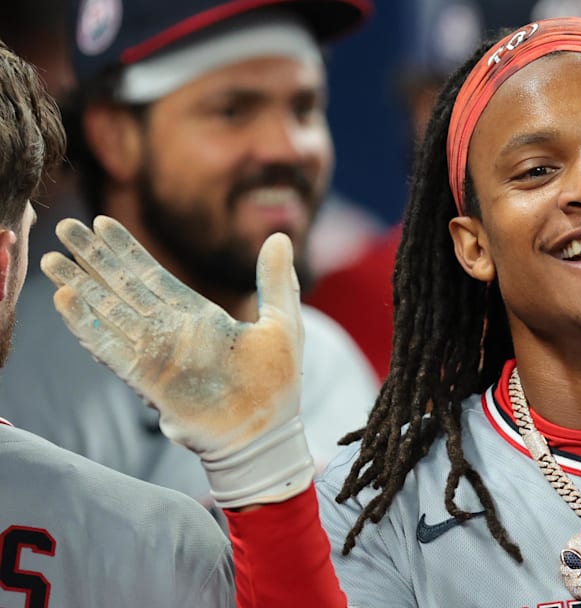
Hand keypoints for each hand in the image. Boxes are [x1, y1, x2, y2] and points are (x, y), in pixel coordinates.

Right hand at [41, 216, 312, 507]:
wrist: (268, 436)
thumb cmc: (278, 384)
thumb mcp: (283, 323)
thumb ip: (276, 280)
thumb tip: (280, 236)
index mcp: (198, 316)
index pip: (153, 276)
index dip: (126, 250)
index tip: (100, 222)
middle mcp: (172, 332)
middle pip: (124, 287)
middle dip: (94, 259)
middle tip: (63, 229)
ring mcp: (158, 355)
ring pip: (111, 313)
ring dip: (82, 288)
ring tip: (53, 261)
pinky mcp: (150, 381)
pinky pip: (113, 349)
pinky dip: (90, 327)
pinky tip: (67, 302)